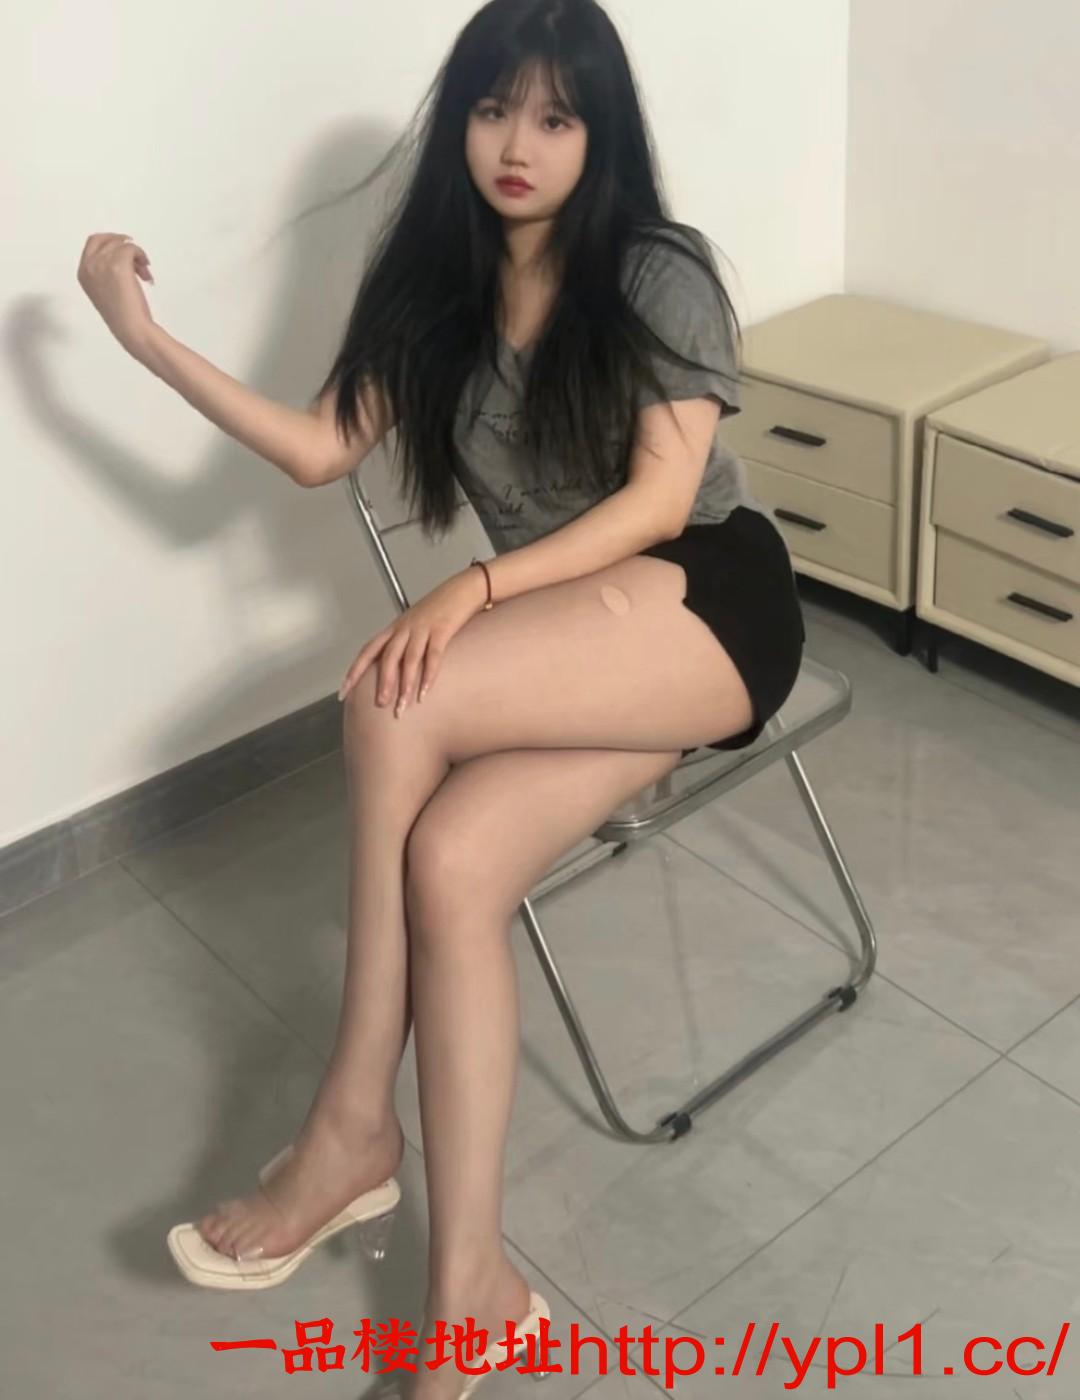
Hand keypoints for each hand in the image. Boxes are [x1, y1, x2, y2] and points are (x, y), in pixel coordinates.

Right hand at [76, 232, 155, 358]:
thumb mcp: (104, 290)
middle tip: (136, 254)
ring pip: (121, 244)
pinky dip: (141, 256)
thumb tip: (121, 257)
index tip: (124, 246)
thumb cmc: (121, 316)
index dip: (110, 241)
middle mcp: (89, 265)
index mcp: (83, 272)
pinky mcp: (118, 264)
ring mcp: (102, 263)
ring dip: (136, 255)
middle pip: (106, 239)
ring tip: (143, 272)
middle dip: (122, 244)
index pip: (93, 243)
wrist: (130, 328)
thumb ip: (104, 272)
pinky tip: (146, 273)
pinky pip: (131, 248)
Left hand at [337, 567, 489, 713]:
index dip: (355, 671)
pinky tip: (424, 692)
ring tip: (402, 705)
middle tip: (381, 704)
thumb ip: (404, 644)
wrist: (462, 589)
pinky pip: (433, 655)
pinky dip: (429, 675)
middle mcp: (404, 628)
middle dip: (383, 682)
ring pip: (409, 659)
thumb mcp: (415, 624)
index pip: (368, 651)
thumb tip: (395, 670)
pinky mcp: (442, 629)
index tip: (344, 691)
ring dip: (405, 684)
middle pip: (388, 657)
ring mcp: (423, 628)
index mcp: (394, 628)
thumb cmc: (439, 609)